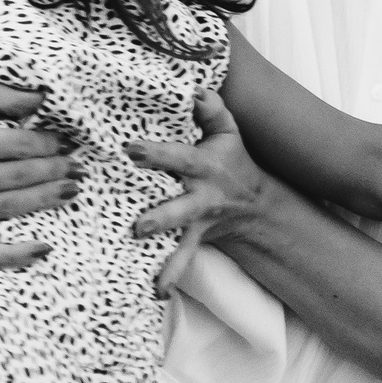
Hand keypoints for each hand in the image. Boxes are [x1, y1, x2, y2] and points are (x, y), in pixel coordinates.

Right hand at [0, 84, 76, 268]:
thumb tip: (39, 97)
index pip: (20, 144)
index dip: (50, 144)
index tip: (66, 144)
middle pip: (20, 175)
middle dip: (55, 171)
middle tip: (77, 169)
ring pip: (8, 207)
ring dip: (45, 199)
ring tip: (69, 192)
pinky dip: (14, 253)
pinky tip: (42, 249)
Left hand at [126, 89, 275, 293]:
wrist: (251, 201)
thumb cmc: (228, 158)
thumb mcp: (226, 130)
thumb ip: (211, 110)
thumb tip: (197, 90)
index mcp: (203, 165)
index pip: (178, 157)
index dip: (156, 153)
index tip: (130, 149)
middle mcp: (200, 196)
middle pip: (180, 207)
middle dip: (161, 217)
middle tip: (137, 226)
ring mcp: (197, 221)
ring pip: (181, 238)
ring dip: (167, 255)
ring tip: (150, 275)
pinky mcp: (196, 238)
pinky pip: (184, 258)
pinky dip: (171, 274)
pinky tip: (157, 292)